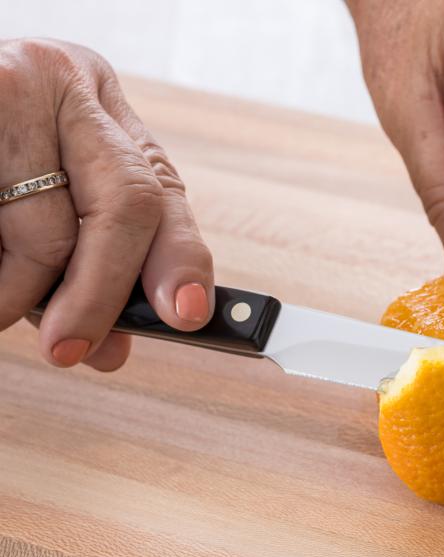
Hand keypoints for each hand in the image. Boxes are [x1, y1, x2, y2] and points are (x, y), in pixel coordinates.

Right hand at [0, 39, 213, 369]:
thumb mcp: (56, 184)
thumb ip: (99, 258)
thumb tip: (110, 351)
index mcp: (102, 102)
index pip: (159, 193)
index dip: (180, 259)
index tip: (185, 315)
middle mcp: (63, 79)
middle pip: (121, 205)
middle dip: (98, 294)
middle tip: (67, 349)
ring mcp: (6, 83)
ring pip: (39, 229)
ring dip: (16, 289)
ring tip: (0, 300)